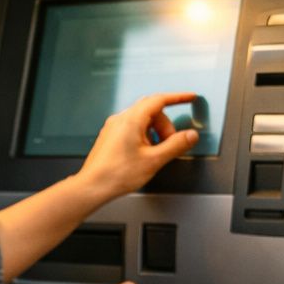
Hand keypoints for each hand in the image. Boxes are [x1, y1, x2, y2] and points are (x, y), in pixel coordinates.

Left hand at [76, 93, 200, 201]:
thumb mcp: (154, 160)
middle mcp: (120, 119)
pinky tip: (145, 153)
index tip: (190, 97)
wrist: (93, 186)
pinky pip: (132, 128)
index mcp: (131, 119)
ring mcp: (113, 127)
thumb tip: (191, 135)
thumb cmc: (117, 174)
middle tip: (171, 144)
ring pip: (142, 120)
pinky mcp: (110, 136)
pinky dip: (144, 136)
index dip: (177, 98)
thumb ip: (175, 145)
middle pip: (151, 111)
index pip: (159, 100)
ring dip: (155, 132)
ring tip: (156, 152)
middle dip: (165, 125)